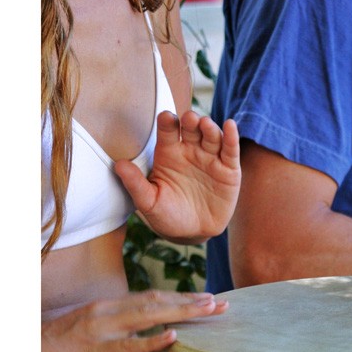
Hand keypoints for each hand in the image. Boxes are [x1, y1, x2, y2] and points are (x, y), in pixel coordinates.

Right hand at [42, 290, 227, 351]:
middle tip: (222, 303)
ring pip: (149, 316)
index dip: (182, 298)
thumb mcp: (94, 328)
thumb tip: (149, 329)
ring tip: (208, 311)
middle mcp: (109, 311)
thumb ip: (120, 325)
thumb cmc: (61, 345)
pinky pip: (129, 345)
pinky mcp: (96, 351)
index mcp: (109, 305)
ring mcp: (103, 329)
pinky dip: (153, 340)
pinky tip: (174, 336)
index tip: (208, 298)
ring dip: (183, 313)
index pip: (153, 297)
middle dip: (191, 302)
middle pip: (157, 302)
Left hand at [115, 110, 240, 242]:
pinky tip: (230, 125)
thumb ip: (136, 184)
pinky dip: (232, 137)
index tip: (166, 117)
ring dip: (209, 127)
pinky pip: (231, 150)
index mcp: (169, 154)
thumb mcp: (149, 202)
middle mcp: (190, 151)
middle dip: (191, 121)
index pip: (168, 131)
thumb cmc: (167, 216)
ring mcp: (211, 159)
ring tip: (205, 124)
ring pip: (212, 136)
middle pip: (191, 128)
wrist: (192, 233)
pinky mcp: (229, 170)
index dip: (167, 122)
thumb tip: (119, 165)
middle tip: (189, 118)